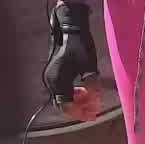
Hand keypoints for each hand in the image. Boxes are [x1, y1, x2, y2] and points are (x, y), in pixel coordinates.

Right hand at [46, 0, 101, 121]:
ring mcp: (49, 76)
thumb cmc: (81, 45)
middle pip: (62, 103)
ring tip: (89, 97)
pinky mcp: (52, 73)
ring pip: (61, 97)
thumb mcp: (90, 67)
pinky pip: (60, 89)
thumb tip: (95, 102)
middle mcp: (50, 80)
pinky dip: (71, 92)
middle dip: (78, 108)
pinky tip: (82, 89)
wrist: (70, 28)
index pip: (66, 105)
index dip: (80, 113)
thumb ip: (92, 86)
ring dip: (75, 100)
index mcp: (58, 80)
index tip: (93, 115)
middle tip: (93, 109)